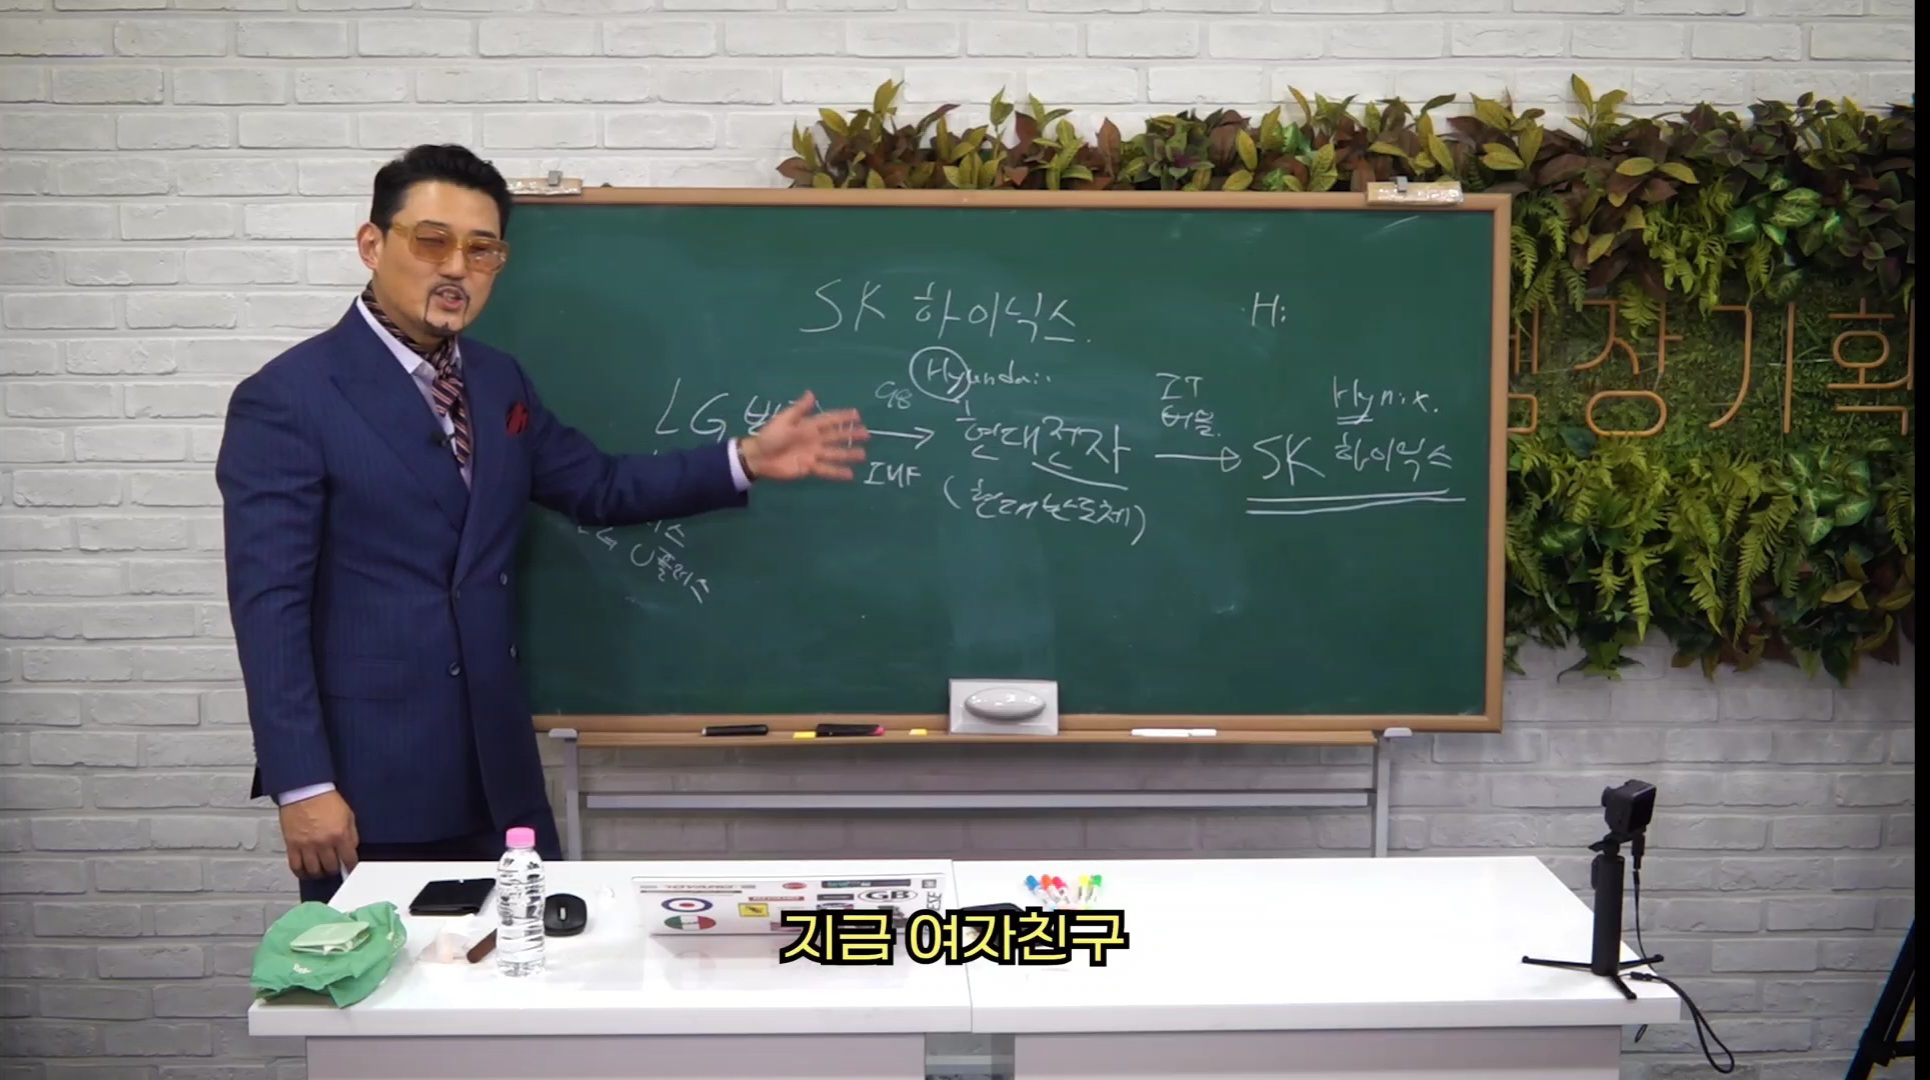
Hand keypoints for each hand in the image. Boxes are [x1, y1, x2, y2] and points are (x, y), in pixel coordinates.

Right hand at [279, 790, 358, 879]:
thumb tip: (352, 849)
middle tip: (335, 868)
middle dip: (335, 870)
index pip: (349, 860)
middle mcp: (323, 842)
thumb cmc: (325, 799)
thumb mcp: (348, 815)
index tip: (350, 868)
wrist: (305, 790)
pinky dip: (301, 873)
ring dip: (319, 873)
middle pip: (331, 868)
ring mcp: (307, 845)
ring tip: (321, 870)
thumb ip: (352, 834)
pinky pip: (296, 866)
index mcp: (340, 834)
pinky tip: (305, 872)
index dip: (351, 867)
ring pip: (314, 870)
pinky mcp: (292, 845)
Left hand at [740, 390, 868, 481]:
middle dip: (851, 435)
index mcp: (808, 426)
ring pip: (835, 454)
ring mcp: (813, 454)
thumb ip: (799, 409)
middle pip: (836, 437)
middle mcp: (814, 440)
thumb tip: (811, 393)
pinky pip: (826, 470)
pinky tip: (850, 475)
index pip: (829, 420)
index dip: (842, 417)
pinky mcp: (809, 468)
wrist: (758, 457)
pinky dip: (838, 472)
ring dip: (848, 454)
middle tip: (867, 434)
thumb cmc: (770, 436)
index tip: (857, 415)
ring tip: (863, 455)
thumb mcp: (784, 420)